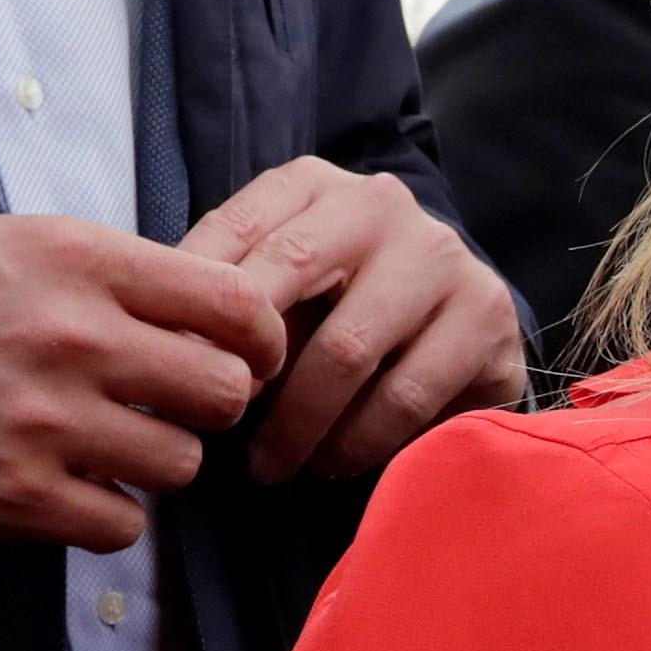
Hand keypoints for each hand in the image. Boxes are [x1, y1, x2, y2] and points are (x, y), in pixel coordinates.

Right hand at [0, 215, 287, 549]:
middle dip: (211, 404)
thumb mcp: (19, 246)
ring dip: (157, 462)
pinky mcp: (17, 496)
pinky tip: (74, 485)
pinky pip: (124, 525)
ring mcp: (47, 422)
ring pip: (182, 464)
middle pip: (224, 392)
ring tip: (111, 444)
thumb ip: (118, 276)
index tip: (250, 355)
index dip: (260, 338)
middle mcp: (74, 337)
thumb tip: (214, 315)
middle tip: (174, 407)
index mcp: (80, 262)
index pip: (233, 304)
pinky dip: (108, 513)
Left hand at [179, 158, 530, 480]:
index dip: (200, 305)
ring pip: (348, 348)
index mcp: (315, 184)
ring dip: (299, 424)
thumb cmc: (337, 312)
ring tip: (273, 465)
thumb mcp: (276, 291)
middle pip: (292, 273)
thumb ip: (224, 302)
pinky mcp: (488, 316)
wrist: (456, 329)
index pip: (237, 230)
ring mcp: (445, 256)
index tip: (176, 368)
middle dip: (246, 364)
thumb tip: (161, 346)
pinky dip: (358, 443)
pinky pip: (406, 395)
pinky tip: (335, 463)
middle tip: (218, 425)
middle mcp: (383, 204)